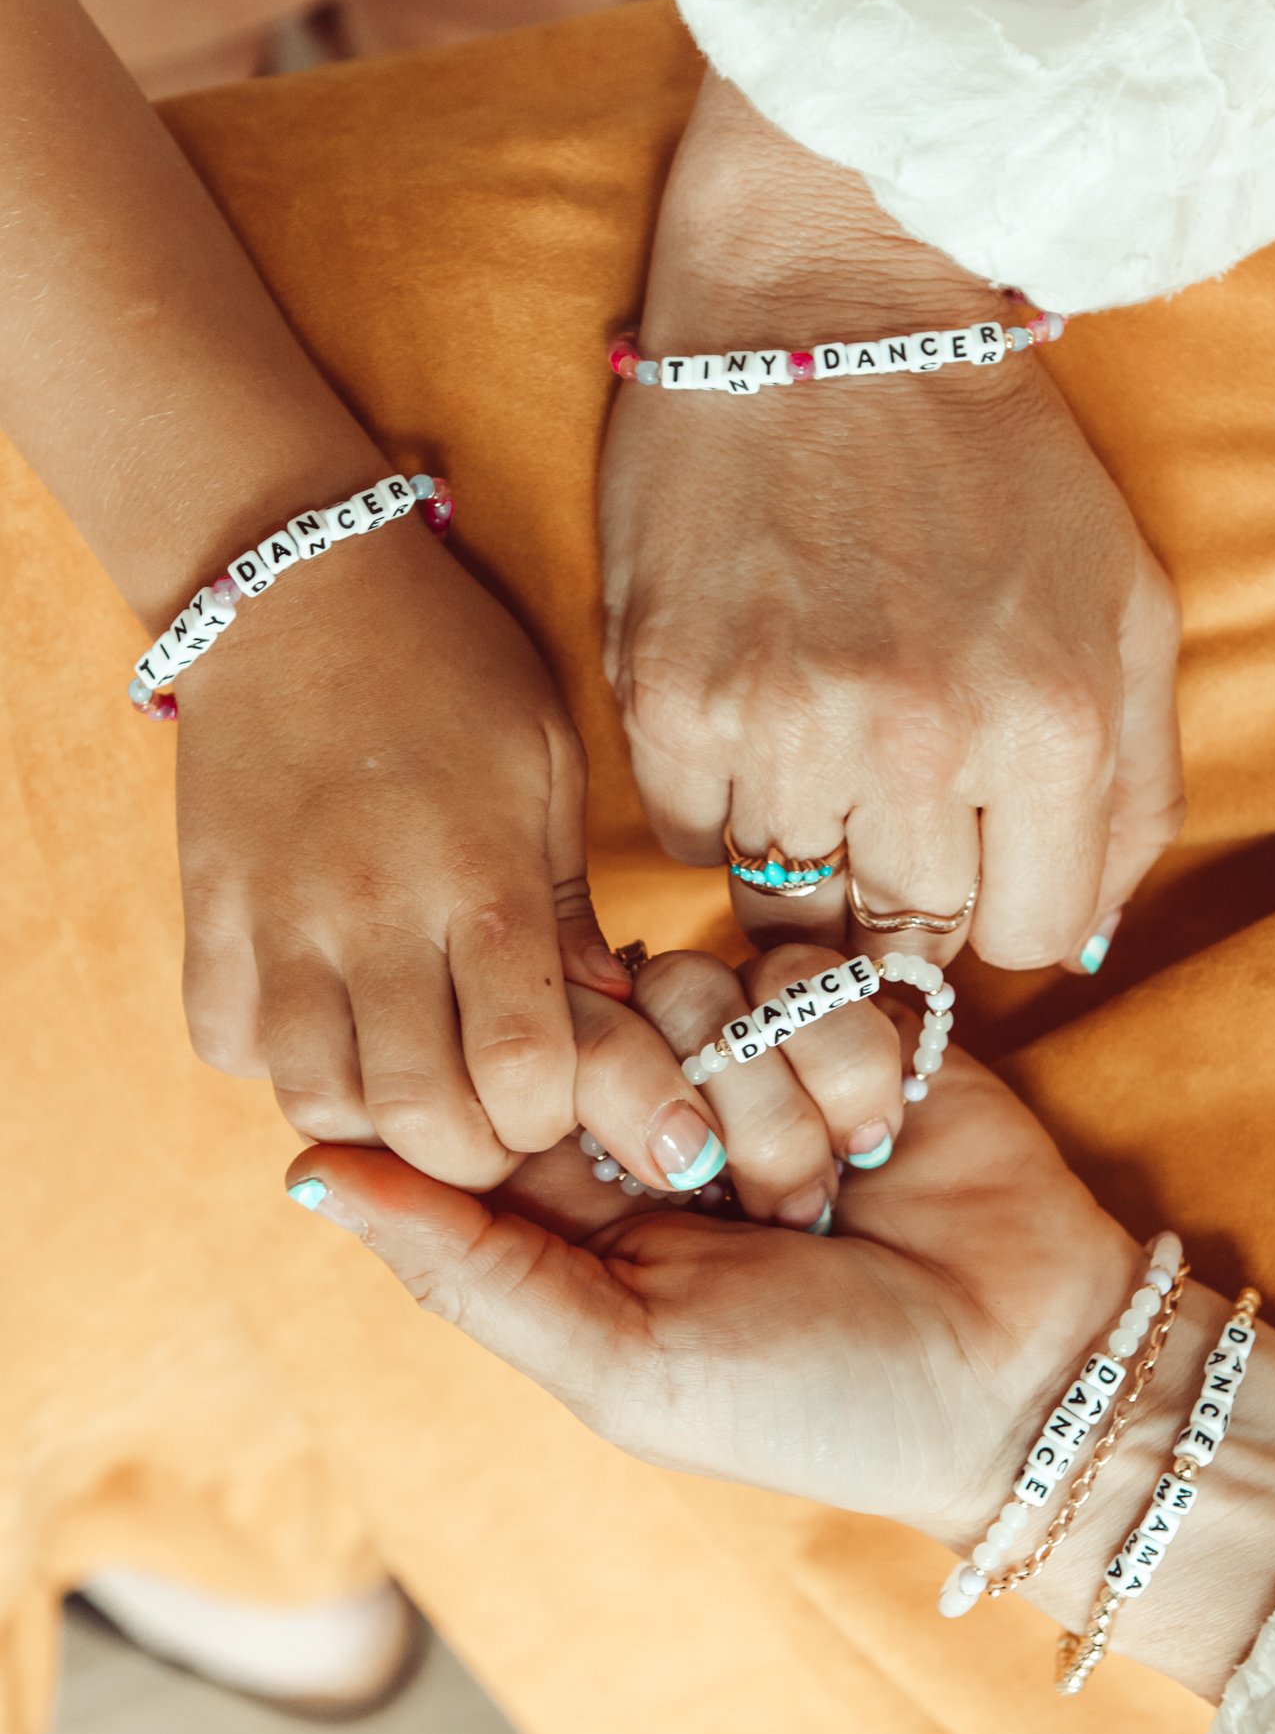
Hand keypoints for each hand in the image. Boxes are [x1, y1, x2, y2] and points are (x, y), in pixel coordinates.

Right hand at [176, 511, 630, 1188]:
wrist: (300, 586)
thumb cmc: (450, 665)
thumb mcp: (548, 763)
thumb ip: (570, 901)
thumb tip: (607, 1012)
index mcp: (481, 876)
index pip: (520, 1068)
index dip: (547, 1115)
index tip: (555, 1094)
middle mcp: (376, 913)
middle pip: (417, 1112)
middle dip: (469, 1147)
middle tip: (488, 1114)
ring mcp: (279, 917)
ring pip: (314, 1096)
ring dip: (372, 1114)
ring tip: (409, 1075)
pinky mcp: (208, 909)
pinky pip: (226, 1041)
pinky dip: (273, 1059)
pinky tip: (323, 1020)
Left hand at [285, 971, 1274, 1698]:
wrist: (1024, 1374)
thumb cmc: (811, 1400)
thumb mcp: (620, 1361)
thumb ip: (462, 1261)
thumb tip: (302, 1170)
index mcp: (571, 1207)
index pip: (489, 1086)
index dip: (536, 1099)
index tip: (611, 1166)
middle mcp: (649, 1118)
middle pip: (587, 1012)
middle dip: (667, 1104)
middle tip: (724, 1194)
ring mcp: (750, 1057)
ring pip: (696, 981)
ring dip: (768, 1098)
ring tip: (821, 1192)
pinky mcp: (846, 1009)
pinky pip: (798, 965)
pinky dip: (843, 1058)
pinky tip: (881, 1138)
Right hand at [601, 74, 1183, 975]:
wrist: (822, 304)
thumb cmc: (988, 455)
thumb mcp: (1126, 604)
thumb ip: (1135, 790)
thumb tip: (1085, 939)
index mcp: (1054, 724)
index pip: (1035, 944)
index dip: (1010, 909)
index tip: (984, 858)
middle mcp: (921, 742)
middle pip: (907, 937)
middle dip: (908, 890)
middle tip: (892, 803)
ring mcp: (784, 723)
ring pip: (787, 905)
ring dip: (807, 851)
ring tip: (818, 745)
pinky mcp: (669, 695)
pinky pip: (687, 838)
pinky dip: (719, 801)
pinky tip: (749, 713)